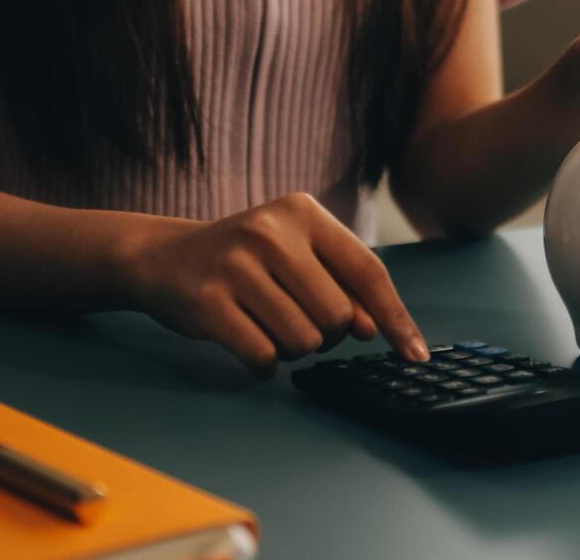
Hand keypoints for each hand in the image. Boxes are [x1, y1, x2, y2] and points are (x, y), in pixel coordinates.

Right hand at [123, 193, 428, 376]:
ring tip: (267, 325)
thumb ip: (341, 286)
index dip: (395, 318)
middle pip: (338, 316)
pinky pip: (263, 356)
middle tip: (296, 319)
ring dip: (292, 349)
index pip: (368, 272)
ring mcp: (237, 266)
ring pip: (303, 340)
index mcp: (304, 214)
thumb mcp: (296, 255)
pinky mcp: (208, 302)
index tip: (416, 354)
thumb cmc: (246, 262)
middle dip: (326, 334)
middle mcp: (272, 233)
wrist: (162, 257)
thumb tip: (375, 329)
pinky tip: (248, 343)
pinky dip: (264, 364)